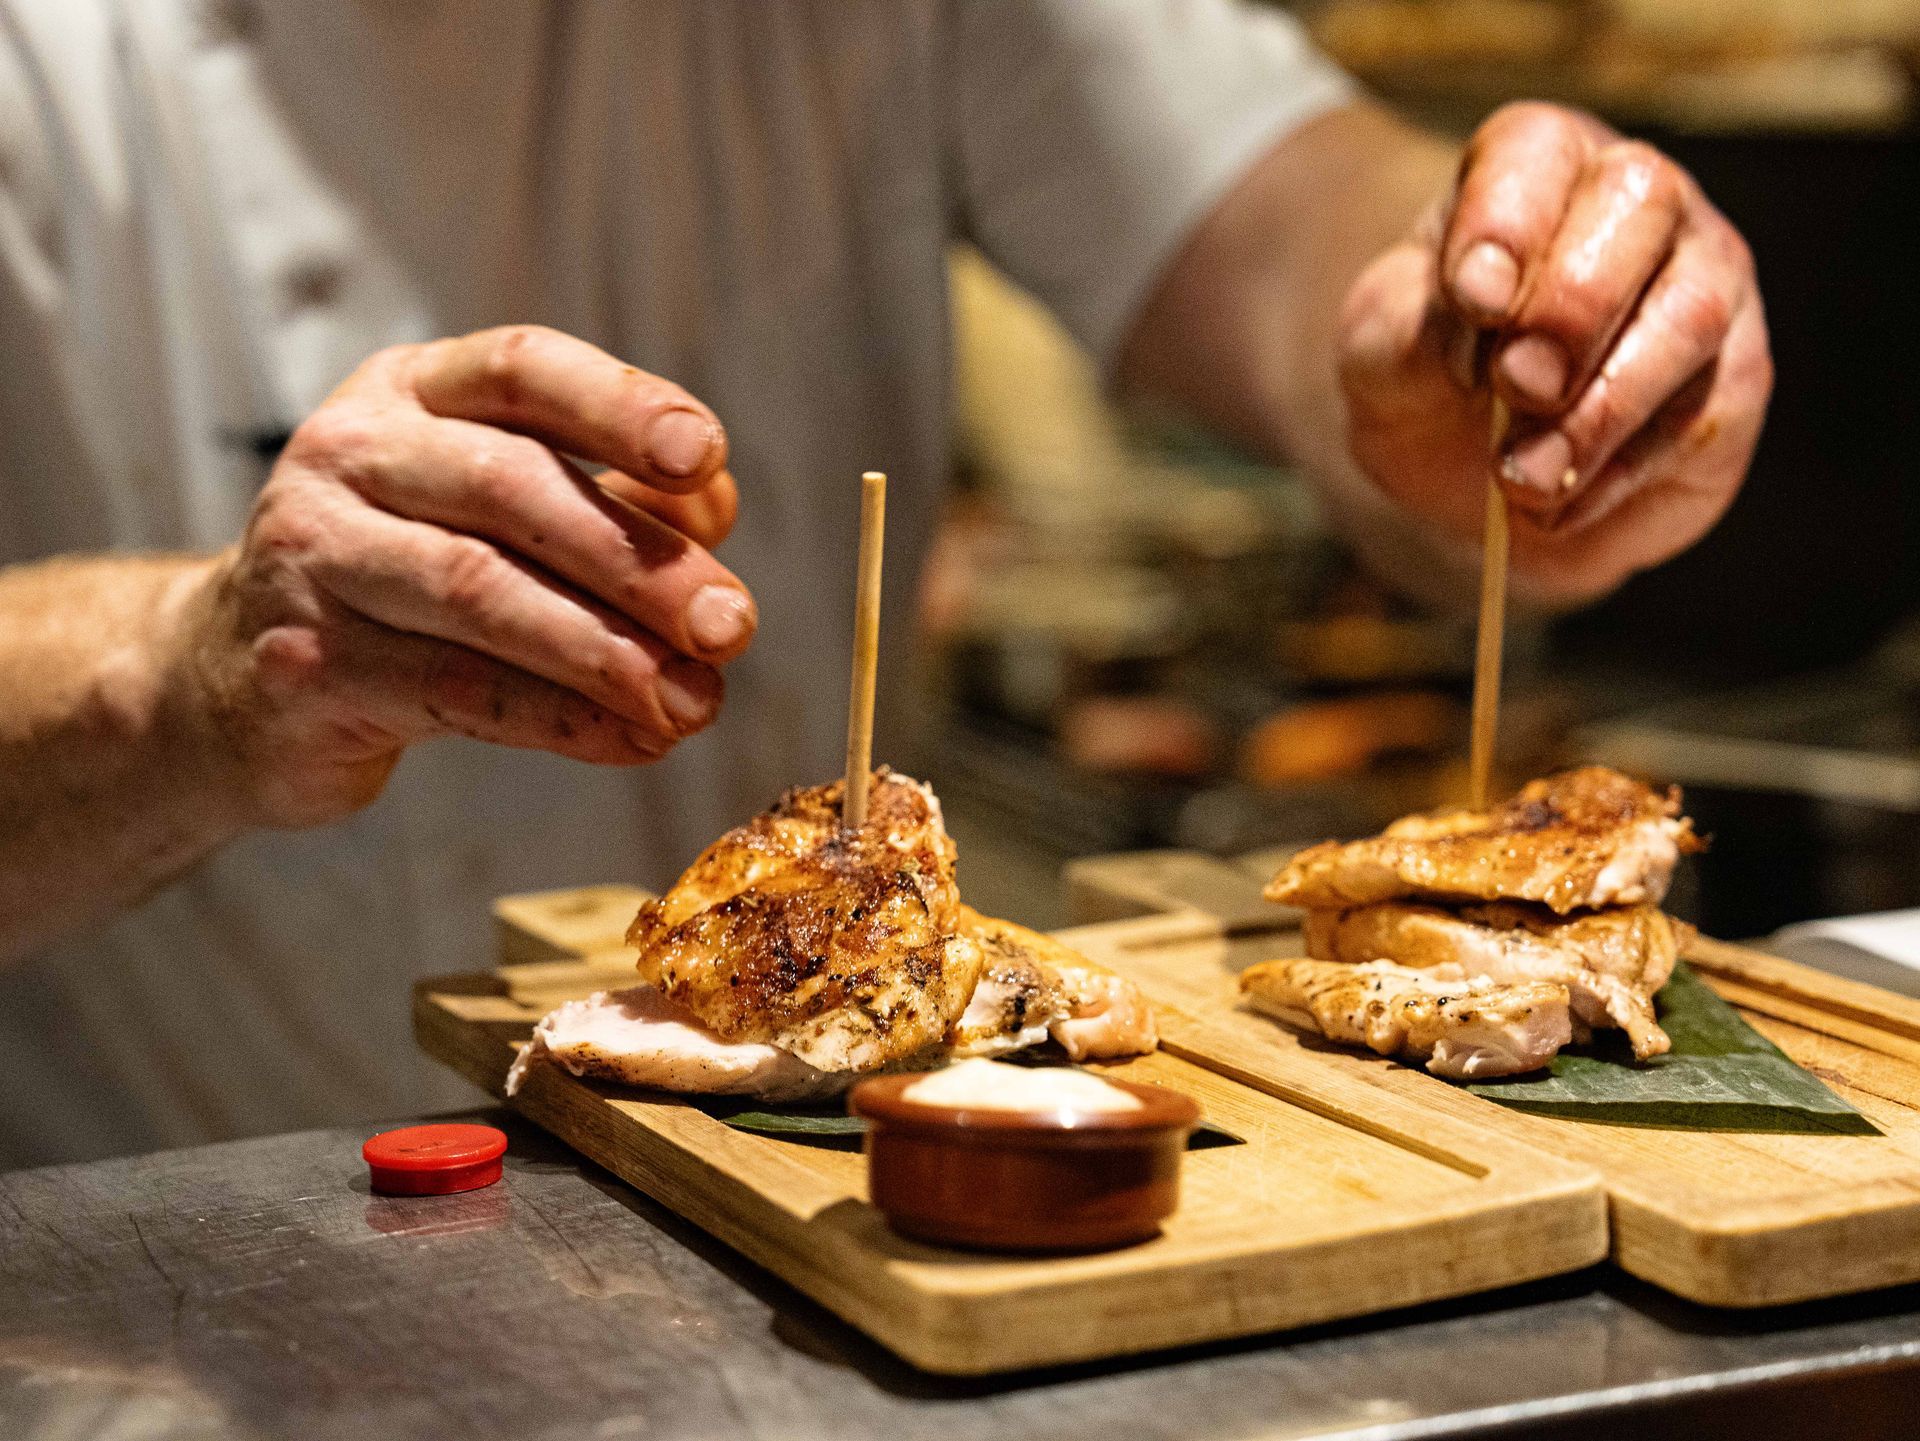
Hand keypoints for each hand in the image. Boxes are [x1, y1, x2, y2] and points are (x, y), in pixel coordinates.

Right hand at [170, 325, 754, 826]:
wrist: (239, 676)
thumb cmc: (409, 578)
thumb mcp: (502, 515)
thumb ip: (610, 501)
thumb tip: (714, 515)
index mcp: (411, 391)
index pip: (522, 369)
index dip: (620, 406)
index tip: (707, 456)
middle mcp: (349, 452)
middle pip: (512, 488)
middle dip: (639, 562)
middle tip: (731, 625)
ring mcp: (314, 556)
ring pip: (481, 592)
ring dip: (607, 652)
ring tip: (695, 701)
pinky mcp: (307, 663)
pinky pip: (456, 689)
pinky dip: (562, 719)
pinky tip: (635, 741)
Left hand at [1339, 103, 1771, 601]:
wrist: (1466, 477)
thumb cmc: (1425, 377)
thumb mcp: (1381, 349)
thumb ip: (1412, 327)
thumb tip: (1481, 320)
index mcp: (1534, 167)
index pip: (1535, 151)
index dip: (1506, 222)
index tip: (1474, 301)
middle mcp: (1637, 203)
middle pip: (1638, 202)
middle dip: (1569, 306)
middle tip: (1514, 387)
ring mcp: (1702, 283)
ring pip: (1689, 314)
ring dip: (1600, 407)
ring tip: (1521, 476)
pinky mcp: (1731, 382)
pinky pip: (1698, 416)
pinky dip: (1616, 472)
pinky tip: (1553, 506)